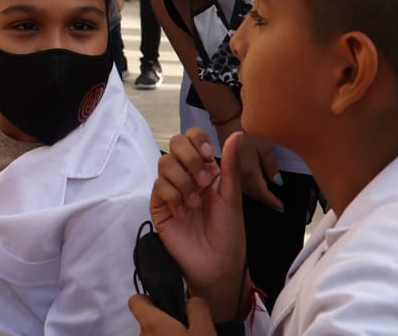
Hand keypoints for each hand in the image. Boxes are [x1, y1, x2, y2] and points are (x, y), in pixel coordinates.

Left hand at [129, 294, 216, 334]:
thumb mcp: (204, 329)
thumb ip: (196, 307)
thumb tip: (190, 302)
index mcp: (151, 323)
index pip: (135, 300)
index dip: (150, 298)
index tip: (167, 303)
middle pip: (148, 319)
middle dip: (165, 320)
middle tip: (187, 327)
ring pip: (153, 335)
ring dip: (166, 335)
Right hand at [150, 129, 248, 320]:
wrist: (217, 263)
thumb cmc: (229, 230)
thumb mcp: (232, 195)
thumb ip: (231, 164)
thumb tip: (238, 133)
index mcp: (206, 168)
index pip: (193, 137)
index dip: (197, 140)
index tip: (208, 155)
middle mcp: (187, 174)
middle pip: (175, 144)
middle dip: (190, 158)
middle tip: (204, 182)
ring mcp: (171, 189)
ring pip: (164, 163)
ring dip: (182, 181)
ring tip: (195, 204)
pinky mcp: (159, 205)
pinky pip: (158, 187)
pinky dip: (173, 197)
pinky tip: (183, 213)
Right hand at [221, 120, 282, 210]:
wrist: (227, 117)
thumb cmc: (247, 128)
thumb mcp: (263, 145)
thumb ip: (270, 165)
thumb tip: (277, 182)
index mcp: (249, 172)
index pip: (262, 193)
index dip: (272, 201)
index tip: (280, 207)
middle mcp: (239, 176)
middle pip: (253, 194)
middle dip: (263, 199)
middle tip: (275, 204)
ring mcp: (231, 171)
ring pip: (245, 189)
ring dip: (255, 194)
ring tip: (265, 197)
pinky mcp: (227, 165)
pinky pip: (237, 182)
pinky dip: (246, 186)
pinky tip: (250, 183)